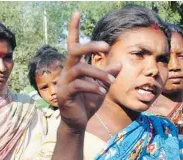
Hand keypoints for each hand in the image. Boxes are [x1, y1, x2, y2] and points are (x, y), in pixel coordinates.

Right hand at [56, 12, 120, 133]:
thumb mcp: (101, 87)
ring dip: (99, 73)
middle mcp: (67, 71)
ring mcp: (64, 82)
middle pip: (75, 51)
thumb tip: (119, 63)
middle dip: (90, 46)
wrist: (78, 123)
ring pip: (81, 69)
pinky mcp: (64, 94)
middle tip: (107, 47)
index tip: (77, 12)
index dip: (74, 29)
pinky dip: (92, 87)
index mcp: (75, 66)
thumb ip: (108, 74)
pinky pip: (79, 85)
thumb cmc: (88, 103)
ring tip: (111, 81)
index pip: (73, 44)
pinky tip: (101, 92)